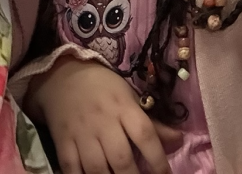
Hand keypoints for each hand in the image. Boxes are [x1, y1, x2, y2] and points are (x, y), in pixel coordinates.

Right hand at [23, 57, 181, 173]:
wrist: (63, 76)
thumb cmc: (103, 87)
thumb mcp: (130, 97)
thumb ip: (153, 123)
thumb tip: (179, 140)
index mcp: (124, 107)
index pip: (145, 135)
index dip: (157, 159)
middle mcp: (104, 122)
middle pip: (121, 158)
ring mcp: (81, 134)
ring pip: (96, 167)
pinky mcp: (62, 142)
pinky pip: (70, 168)